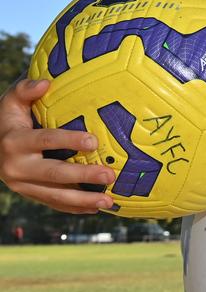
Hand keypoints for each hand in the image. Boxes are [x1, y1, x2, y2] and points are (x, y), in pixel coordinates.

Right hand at [0, 78, 114, 212]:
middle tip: (109, 174)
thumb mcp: (10, 100)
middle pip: (53, 173)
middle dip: (82, 176)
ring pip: (54, 195)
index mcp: (14, 141)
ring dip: (82, 199)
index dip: (68, 140)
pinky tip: (95, 208)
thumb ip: (25, 90)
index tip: (93, 141)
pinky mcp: (28, 193)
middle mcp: (15, 166)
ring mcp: (21, 184)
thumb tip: (45, 83)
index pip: (45, 140)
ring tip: (108, 200)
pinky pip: (53, 203)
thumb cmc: (9, 118)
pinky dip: (74, 207)